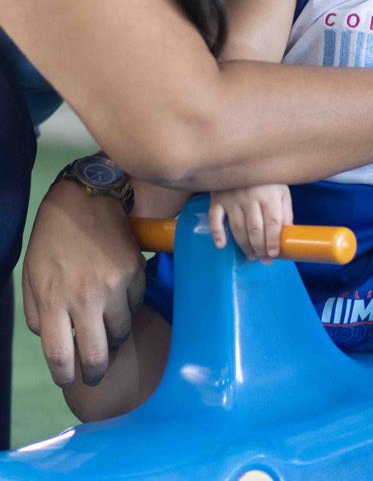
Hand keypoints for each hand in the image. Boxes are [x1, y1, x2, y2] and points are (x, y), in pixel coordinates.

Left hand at [21, 179, 144, 387]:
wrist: (84, 198)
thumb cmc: (52, 239)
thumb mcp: (31, 277)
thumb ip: (36, 314)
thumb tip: (54, 340)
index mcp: (54, 300)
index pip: (60, 356)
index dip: (64, 376)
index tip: (68, 379)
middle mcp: (85, 297)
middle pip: (96, 354)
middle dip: (95, 372)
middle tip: (94, 373)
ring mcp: (114, 284)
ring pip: (121, 331)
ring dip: (113, 336)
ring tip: (107, 328)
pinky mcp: (134, 270)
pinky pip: (136, 303)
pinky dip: (128, 306)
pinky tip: (119, 296)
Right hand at [208, 184, 292, 261]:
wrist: (243, 158)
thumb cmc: (266, 179)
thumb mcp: (282, 191)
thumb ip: (286, 212)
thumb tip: (287, 236)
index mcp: (270, 194)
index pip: (273, 223)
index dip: (273, 241)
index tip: (274, 254)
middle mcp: (251, 196)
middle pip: (255, 229)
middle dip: (260, 248)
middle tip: (263, 260)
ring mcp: (233, 198)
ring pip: (238, 228)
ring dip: (244, 246)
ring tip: (251, 256)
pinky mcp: (218, 199)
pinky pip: (215, 218)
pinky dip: (217, 233)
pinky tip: (221, 245)